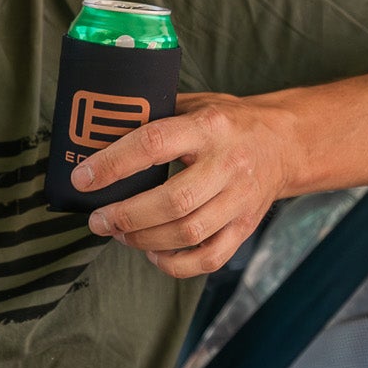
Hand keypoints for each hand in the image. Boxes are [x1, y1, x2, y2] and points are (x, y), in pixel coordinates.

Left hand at [71, 91, 292, 278]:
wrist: (284, 143)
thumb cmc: (227, 121)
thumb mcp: (195, 103)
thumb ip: (155, 116)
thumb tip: (98, 133)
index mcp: (208, 127)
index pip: (153, 144)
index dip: (113, 164)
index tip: (82, 179)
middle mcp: (227, 164)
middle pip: (173, 201)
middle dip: (126, 215)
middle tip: (98, 219)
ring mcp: (240, 199)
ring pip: (189, 233)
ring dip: (144, 240)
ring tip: (119, 233)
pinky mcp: (245, 226)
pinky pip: (209, 258)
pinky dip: (175, 264)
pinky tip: (152, 253)